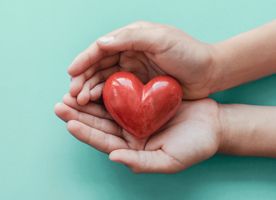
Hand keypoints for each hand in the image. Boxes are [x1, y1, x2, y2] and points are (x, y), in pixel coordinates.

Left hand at [54, 95, 221, 173]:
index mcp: (133, 149)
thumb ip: (141, 162)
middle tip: (60, 104)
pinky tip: (95, 82)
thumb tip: (113, 156)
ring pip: (106, 109)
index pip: (104, 142)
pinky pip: (122, 95)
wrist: (212, 124)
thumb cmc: (195, 146)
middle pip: (99, 124)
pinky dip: (107, 89)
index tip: (69, 122)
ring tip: (70, 92)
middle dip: (79, 114)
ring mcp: (136, 117)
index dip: (86, 133)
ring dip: (88, 101)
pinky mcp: (143, 102)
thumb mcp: (169, 160)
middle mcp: (130, 133)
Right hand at [67, 21, 216, 104]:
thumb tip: (100, 43)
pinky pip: (117, 92)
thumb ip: (131, 38)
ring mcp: (134, 71)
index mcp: (132, 38)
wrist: (209, 73)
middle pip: (99, 65)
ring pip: (105, 79)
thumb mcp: (162, 39)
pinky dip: (105, 97)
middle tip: (72, 94)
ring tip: (80, 100)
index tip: (71, 72)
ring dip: (90, 89)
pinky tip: (96, 104)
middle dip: (83, 78)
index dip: (84, 59)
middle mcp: (130, 53)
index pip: (102, 48)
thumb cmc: (189, 53)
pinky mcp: (139, 86)